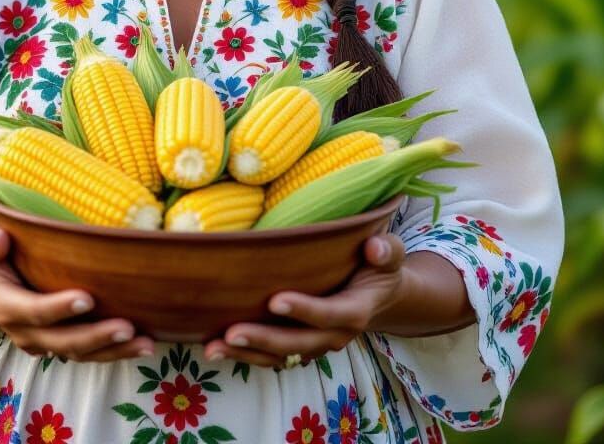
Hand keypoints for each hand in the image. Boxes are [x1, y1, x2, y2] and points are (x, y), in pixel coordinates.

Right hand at [0, 227, 154, 361]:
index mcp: (8, 306)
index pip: (34, 311)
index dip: (59, 308)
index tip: (87, 298)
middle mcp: (27, 332)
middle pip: (63, 341)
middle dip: (95, 337)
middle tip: (127, 327)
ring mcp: (45, 343)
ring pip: (81, 354)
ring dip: (113, 351)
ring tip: (145, 343)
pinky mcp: (62, 346)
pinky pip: (90, 355)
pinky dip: (115, 353)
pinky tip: (142, 345)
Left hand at [203, 232, 406, 368]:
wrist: (379, 296)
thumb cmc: (378, 266)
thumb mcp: (390, 255)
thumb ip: (386, 251)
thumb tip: (374, 246)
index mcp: (355, 311)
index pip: (329, 315)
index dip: (304, 310)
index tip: (275, 301)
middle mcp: (334, 336)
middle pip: (297, 344)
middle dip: (264, 339)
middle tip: (231, 333)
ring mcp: (314, 345)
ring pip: (279, 357)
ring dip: (246, 354)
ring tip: (213, 347)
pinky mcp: (297, 346)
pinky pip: (270, 357)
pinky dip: (244, 355)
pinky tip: (215, 346)